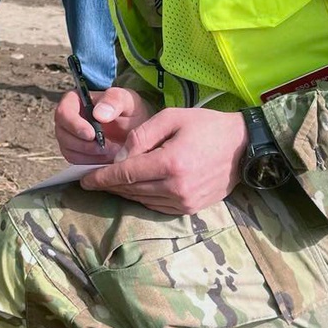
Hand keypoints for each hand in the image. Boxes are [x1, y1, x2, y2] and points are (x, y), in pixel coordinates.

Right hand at [54, 86, 155, 164]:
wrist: (135, 129)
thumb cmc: (129, 111)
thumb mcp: (127, 100)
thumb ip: (114, 100)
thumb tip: (98, 114)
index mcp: (76, 100)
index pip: (63, 112)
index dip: (75, 125)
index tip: (92, 134)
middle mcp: (68, 119)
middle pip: (63, 134)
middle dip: (85, 144)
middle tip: (106, 147)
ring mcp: (70, 137)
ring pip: (68, 150)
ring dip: (90, 155)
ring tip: (111, 151)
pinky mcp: (75, 152)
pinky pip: (76, 161)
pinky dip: (92, 162)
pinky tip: (107, 157)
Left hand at [78, 107, 248, 212]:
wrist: (243, 146)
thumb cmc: (206, 125)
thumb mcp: (171, 118)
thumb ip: (141, 136)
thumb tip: (118, 158)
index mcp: (171, 163)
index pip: (126, 174)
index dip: (102, 177)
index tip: (83, 179)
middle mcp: (176, 188)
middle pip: (131, 190)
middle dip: (109, 185)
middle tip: (92, 180)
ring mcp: (185, 202)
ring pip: (142, 200)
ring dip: (124, 192)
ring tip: (111, 183)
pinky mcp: (190, 209)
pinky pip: (157, 206)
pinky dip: (142, 197)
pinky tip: (135, 188)